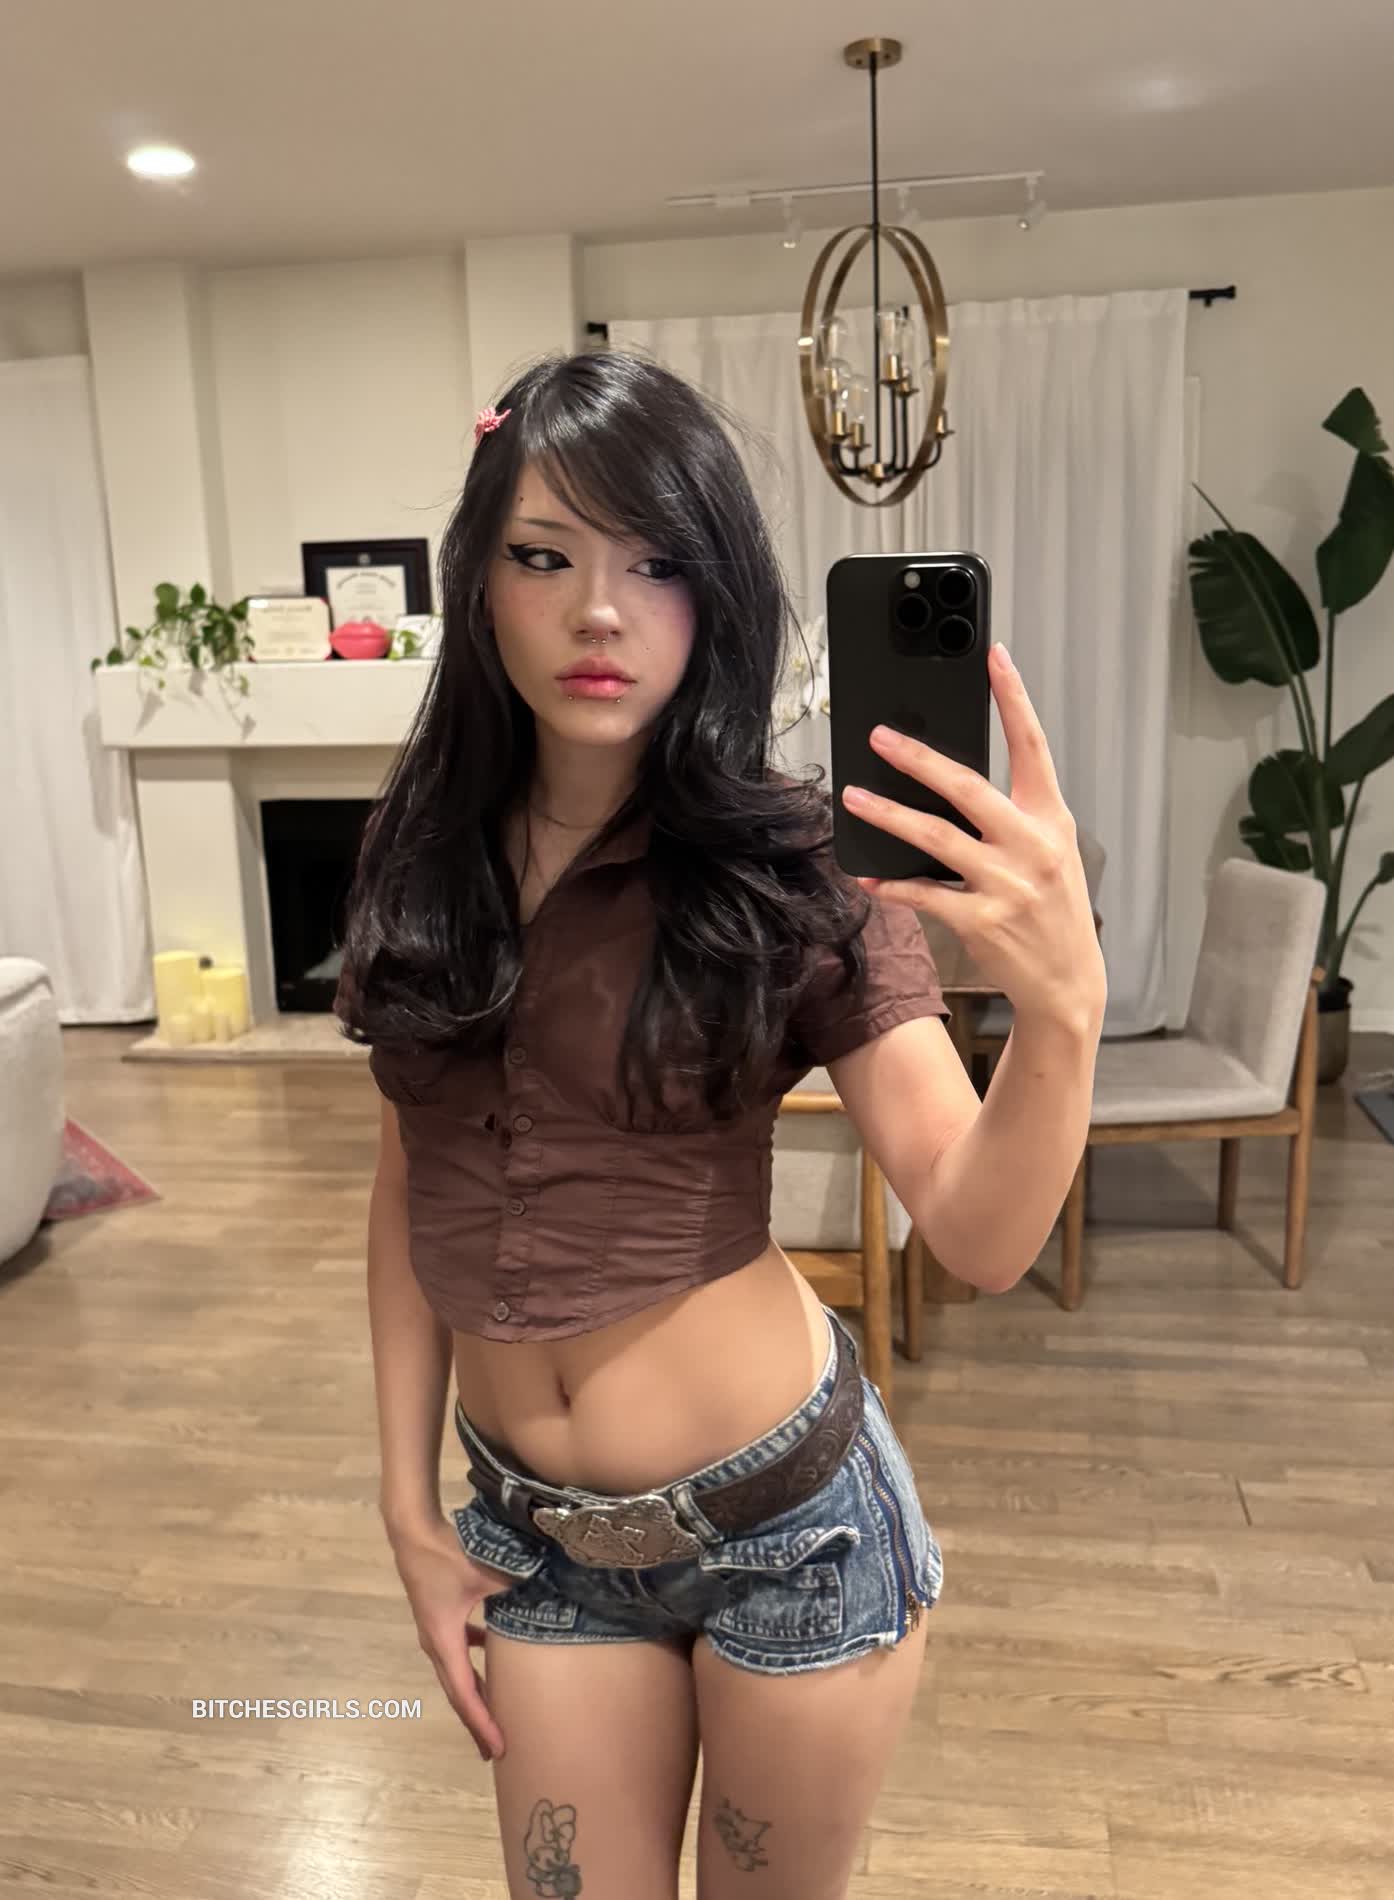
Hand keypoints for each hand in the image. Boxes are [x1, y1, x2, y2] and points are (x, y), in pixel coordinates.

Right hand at [387, 1511, 514, 1762]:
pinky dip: (473, 1663)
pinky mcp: (438, 1617)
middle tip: (497, 1749)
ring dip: (475, 1694)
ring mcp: (434, 1632)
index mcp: (445, 1641)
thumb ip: (515, 1589)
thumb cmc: (446, 1555)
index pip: (466, 1693)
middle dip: (477, 1721)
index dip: (483, 1722)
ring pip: (456, 1674)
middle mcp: (436, 1645)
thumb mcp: (485, 1573)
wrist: (412, 1531)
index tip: (499, 1747)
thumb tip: (549, 1595)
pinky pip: (457, 1652)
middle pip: (458, 1692)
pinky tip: (490, 1652)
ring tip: (494, 1713)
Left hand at [841, 643, 1106, 1028]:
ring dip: (889, 815)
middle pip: (968, 788)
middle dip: (919, 759)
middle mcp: (1032, 845)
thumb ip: (1013, 816)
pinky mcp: (981, 921)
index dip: (1015, 699)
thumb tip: (950, 782)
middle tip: (881, 736)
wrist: (1069, 981)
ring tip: (852, 798)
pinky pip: (925, 894)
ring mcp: (1006, 884)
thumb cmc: (1053, 910)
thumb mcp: (1051, 853)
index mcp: (1051, 819)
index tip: (995, 657)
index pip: (1034, 747)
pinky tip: (868, 877)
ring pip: (936, 837)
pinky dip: (893, 885)